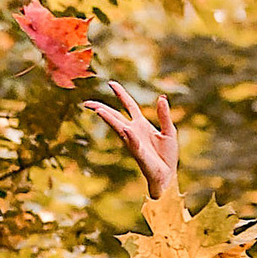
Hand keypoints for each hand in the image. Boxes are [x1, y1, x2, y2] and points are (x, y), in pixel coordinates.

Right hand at [87, 82, 178, 197]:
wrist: (167, 174)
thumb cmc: (167, 155)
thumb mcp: (169, 131)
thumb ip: (164, 115)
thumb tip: (161, 98)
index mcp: (141, 124)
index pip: (128, 105)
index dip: (121, 94)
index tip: (111, 83)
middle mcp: (133, 131)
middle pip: (115, 116)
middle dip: (101, 108)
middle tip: (87, 103)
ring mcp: (133, 141)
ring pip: (118, 127)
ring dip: (108, 119)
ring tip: (97, 110)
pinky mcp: (138, 152)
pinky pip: (133, 142)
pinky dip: (130, 136)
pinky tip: (126, 129)